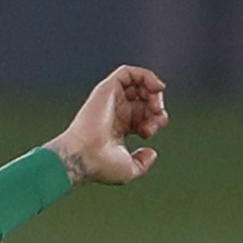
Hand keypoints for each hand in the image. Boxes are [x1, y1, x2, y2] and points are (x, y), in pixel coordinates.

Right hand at [44, 67, 168, 186]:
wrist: (85, 156)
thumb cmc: (103, 166)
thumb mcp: (130, 170)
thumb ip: (143, 163)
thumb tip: (152, 152)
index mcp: (121, 127)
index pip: (145, 116)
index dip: (155, 122)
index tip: (147, 134)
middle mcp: (116, 111)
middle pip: (144, 100)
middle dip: (157, 107)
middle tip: (157, 116)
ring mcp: (112, 99)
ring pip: (138, 83)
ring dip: (153, 90)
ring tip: (155, 104)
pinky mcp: (108, 89)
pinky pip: (129, 72)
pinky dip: (146, 75)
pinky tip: (156, 87)